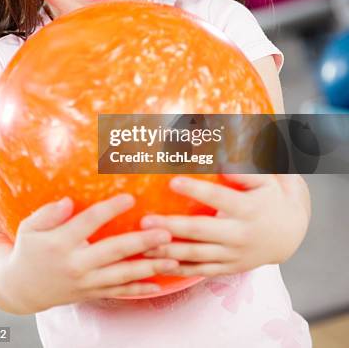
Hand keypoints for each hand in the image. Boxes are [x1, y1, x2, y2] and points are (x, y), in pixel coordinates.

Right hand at [5, 194, 178, 312]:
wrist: (21, 289)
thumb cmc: (28, 249)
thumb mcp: (29, 227)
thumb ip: (48, 213)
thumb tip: (68, 201)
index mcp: (60, 244)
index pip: (89, 222)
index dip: (110, 209)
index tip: (130, 197)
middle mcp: (75, 265)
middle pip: (113, 252)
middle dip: (141, 242)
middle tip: (165, 233)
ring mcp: (85, 282)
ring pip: (121, 275)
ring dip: (149, 267)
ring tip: (173, 258)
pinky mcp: (91, 293)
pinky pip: (118, 292)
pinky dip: (138, 290)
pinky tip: (158, 285)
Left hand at [140, 174, 309, 276]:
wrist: (288, 234)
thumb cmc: (271, 197)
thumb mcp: (266, 179)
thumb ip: (245, 170)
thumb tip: (223, 161)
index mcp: (247, 209)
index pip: (218, 198)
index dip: (196, 191)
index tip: (173, 182)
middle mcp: (239, 234)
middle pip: (200, 231)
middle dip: (171, 226)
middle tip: (145, 220)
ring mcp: (233, 254)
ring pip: (196, 255)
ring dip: (168, 250)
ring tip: (143, 244)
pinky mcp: (228, 268)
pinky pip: (200, 271)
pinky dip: (178, 269)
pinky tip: (157, 265)